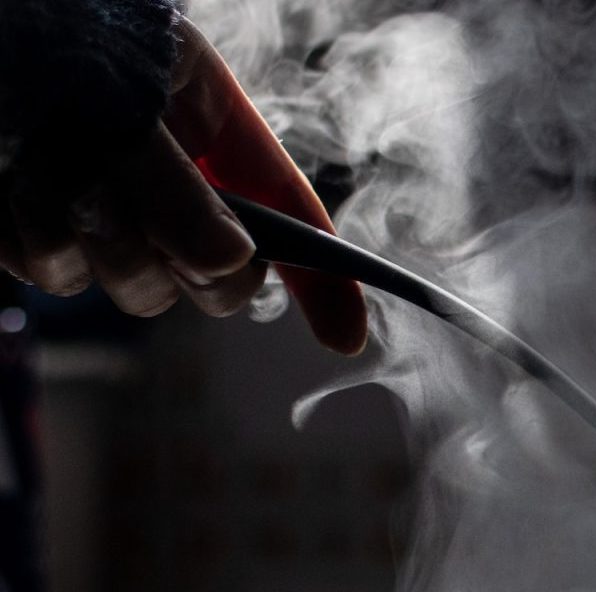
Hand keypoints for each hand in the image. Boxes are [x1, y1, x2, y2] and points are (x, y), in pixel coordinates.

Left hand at [0, 18, 366, 354]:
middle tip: (142, 217)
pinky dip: (27, 238)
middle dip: (179, 258)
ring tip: (45, 169)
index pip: (288, 209)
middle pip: (212, 268)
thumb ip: (175, 186)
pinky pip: (52, 273)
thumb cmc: (44, 34)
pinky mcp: (35, 228)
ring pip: (131, 280)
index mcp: (207, 119)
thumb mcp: (120, 98)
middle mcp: (164, 169)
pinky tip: (8, 187)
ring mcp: (101, 204)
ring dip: (91, 240)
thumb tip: (226, 264)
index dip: (323, 276)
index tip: (347, 338)